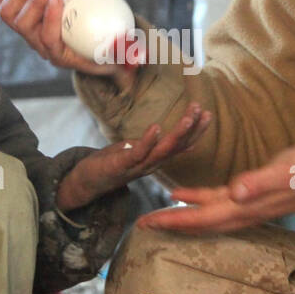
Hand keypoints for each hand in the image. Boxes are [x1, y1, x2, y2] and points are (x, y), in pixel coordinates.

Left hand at [0, 0, 140, 91]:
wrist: (77, 41)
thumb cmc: (98, 47)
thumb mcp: (115, 54)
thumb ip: (129, 54)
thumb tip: (140, 56)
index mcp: (57, 53)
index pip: (47, 39)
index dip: (49, 17)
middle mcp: (35, 42)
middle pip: (22, 24)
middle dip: (32, 0)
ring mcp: (22, 27)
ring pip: (8, 14)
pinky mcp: (14, 12)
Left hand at [55, 103, 212, 210]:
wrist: (86, 182)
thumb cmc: (113, 163)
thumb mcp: (139, 151)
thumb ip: (158, 146)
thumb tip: (178, 140)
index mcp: (156, 159)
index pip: (182, 145)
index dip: (196, 131)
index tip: (208, 114)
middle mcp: (152, 164)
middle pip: (177, 147)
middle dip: (192, 129)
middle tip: (204, 111)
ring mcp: (137, 166)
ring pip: (162, 151)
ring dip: (176, 134)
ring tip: (188, 117)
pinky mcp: (122, 165)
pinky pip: (138, 153)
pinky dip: (148, 141)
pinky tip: (156, 127)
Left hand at [135, 140, 294, 233]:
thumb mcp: (287, 171)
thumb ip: (261, 182)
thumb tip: (235, 193)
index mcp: (246, 207)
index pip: (203, 219)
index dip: (175, 221)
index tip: (149, 224)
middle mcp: (242, 211)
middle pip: (199, 222)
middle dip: (170, 224)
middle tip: (141, 225)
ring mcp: (245, 205)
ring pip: (204, 215)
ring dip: (179, 216)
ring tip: (154, 216)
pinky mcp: (248, 194)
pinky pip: (215, 202)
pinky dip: (196, 200)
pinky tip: (180, 195)